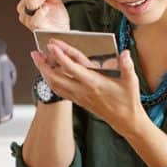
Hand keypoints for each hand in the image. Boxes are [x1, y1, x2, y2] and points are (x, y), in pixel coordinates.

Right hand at [17, 0, 69, 31]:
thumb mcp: (55, 0)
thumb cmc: (56, 21)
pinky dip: (40, 12)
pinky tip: (46, 7)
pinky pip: (35, 19)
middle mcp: (25, 9)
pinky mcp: (35, 28)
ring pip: (32, 0)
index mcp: (27, 1)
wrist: (61, 35)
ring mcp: (28, 18)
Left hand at [30, 39, 146, 137]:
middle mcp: (83, 90)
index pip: (72, 68)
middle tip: (35, 52)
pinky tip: (48, 74)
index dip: (60, 56)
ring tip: (37, 60)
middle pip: (55, 77)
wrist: (125, 120)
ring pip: (54, 85)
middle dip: (43, 64)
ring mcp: (79, 97)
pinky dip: (50, 81)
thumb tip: (125, 53)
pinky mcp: (78, 101)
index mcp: (94, 83)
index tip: (52, 45)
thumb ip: (127, 66)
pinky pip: (59, 91)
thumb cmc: (127, 100)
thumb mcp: (131, 81)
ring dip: (44, 72)